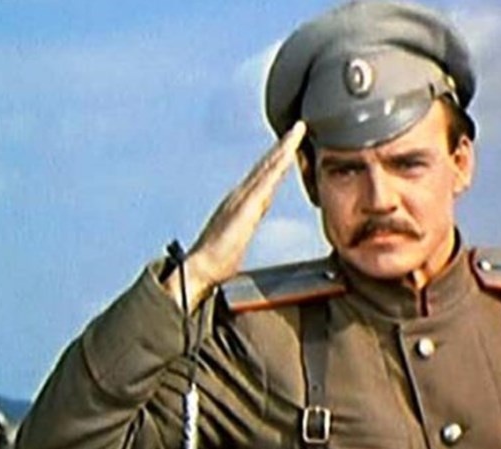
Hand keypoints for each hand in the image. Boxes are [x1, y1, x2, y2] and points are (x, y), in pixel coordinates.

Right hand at [163, 120, 306, 309]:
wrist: (201, 268)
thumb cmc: (218, 261)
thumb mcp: (237, 240)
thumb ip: (244, 228)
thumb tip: (246, 226)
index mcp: (241, 204)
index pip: (264, 177)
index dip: (277, 160)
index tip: (291, 145)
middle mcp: (241, 196)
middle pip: (266, 166)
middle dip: (283, 145)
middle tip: (299, 127)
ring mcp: (242, 199)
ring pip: (267, 168)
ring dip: (283, 149)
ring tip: (297, 132)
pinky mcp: (245, 207)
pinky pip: (265, 182)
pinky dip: (277, 166)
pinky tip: (287, 155)